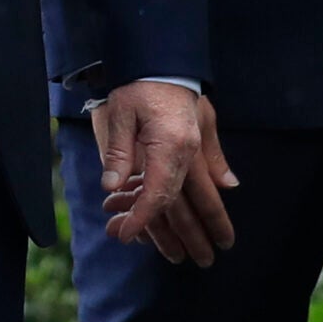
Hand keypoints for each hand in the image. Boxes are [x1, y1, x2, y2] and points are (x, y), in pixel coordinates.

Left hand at [92, 81, 233, 266]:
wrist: (162, 60)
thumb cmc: (137, 85)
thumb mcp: (120, 113)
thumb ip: (119, 152)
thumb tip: (113, 187)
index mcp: (169, 146)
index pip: (158, 194)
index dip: (142, 219)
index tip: (128, 236)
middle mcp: (189, 152)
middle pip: (193, 201)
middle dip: (196, 233)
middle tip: (204, 261)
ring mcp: (196, 148)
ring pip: (200, 192)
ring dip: (202, 220)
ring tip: (208, 246)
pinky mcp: (197, 143)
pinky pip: (200, 177)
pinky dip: (198, 196)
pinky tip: (206, 209)